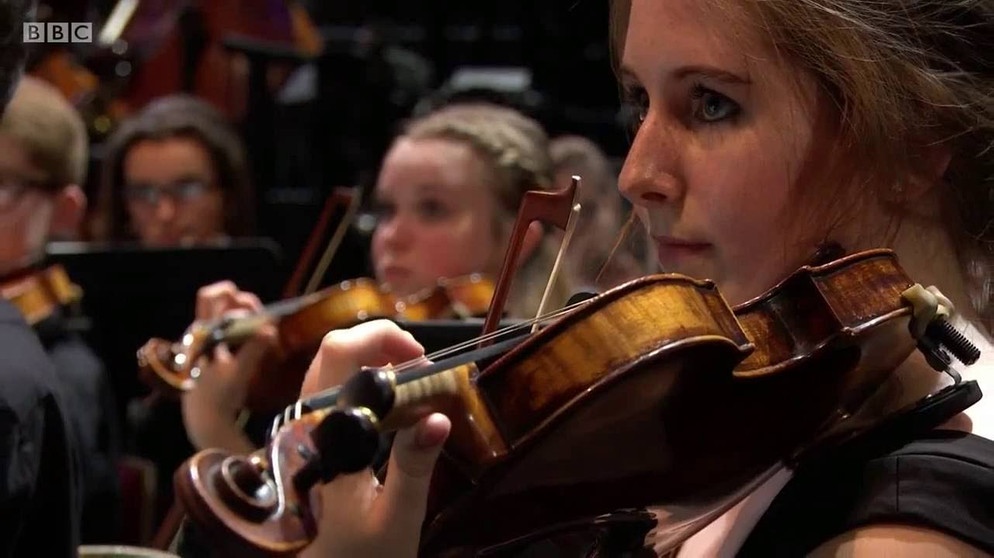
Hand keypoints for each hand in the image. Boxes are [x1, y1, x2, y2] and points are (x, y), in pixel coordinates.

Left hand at [181, 281, 276, 452]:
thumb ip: (254, 349)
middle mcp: (204, 332)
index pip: (209, 297)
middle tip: (260, 319)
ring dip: (247, 319)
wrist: (205, 418)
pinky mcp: (217, 353)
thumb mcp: (239, 372)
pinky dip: (245, 332)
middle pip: (222, 303)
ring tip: (263, 331)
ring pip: (228, 317)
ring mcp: (210, 342)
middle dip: (244, 305)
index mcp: (203, 331)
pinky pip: (232, 332)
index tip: (249, 303)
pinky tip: (257, 342)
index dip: (227, 292)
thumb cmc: (218, 395)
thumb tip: (271, 327)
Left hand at [299, 319, 450, 557]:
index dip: (386, 342)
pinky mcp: (310, 440)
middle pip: (332, 350)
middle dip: (381, 342)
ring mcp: (303, 430)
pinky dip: (363, 379)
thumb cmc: (359, 557)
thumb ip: (413, 468)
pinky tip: (390, 402)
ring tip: (412, 379)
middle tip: (421, 366)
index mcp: (322, 436)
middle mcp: (304, 423)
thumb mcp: (396, 520)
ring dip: (372, 358)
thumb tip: (438, 418)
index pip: (341, 355)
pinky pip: (331, 390)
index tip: (426, 364)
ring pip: (329, 367)